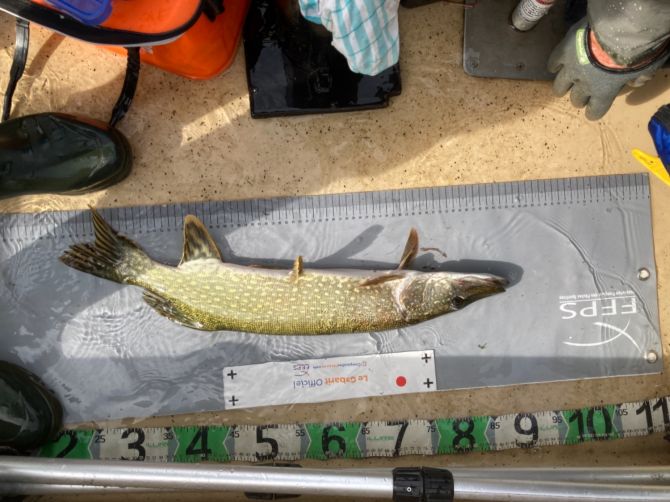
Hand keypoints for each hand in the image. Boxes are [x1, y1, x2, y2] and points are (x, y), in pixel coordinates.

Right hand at [548, 18, 669, 119]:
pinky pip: (554, 63)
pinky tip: (554, 66)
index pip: (595, 111)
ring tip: (562, 87)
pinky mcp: (563, 53)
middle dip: (579, 98)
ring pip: (560, 85)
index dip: (593, 112)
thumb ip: (639, 77)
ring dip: (562, 87)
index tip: (592, 111)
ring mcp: (571, 69)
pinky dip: (554, 65)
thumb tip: (635, 83)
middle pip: (576, 99)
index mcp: (604, 92)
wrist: (616, 31)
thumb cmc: (634, 53)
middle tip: (581, 95)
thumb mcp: (645, 67)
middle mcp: (584, 85)